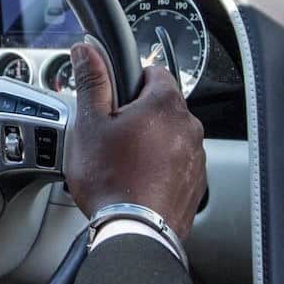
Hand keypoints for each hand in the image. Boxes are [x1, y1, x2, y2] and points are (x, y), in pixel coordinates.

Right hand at [63, 40, 206, 237]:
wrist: (134, 231)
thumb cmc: (111, 179)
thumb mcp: (89, 124)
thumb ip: (92, 82)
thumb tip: (86, 52)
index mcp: (165, 104)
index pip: (154, 71)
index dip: (130, 81)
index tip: (114, 98)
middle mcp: (189, 126)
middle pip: (162, 106)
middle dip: (138, 115)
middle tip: (111, 135)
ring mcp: (196, 156)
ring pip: (170, 136)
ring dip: (151, 142)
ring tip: (123, 163)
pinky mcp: (196, 183)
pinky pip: (177, 163)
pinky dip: (161, 167)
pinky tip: (138, 181)